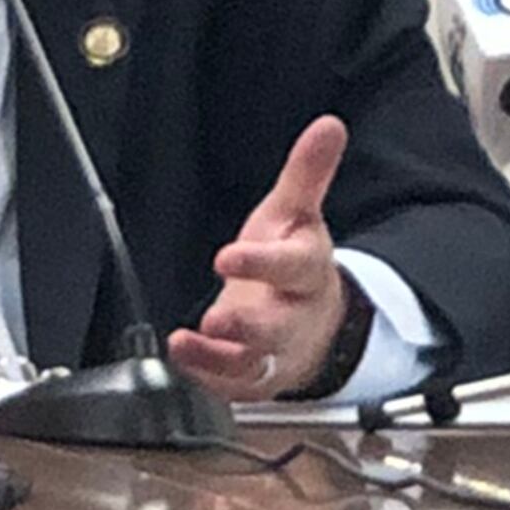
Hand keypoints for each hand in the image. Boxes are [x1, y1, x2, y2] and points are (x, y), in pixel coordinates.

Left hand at [169, 114, 350, 398]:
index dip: (262, 263)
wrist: (317, 326)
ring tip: (189, 343)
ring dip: (222, 357)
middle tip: (217, 319)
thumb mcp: (297, 216)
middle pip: (279, 325)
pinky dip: (208, 376)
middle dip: (248, 325)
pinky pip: (234, 384)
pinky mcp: (255, 378)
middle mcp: (295, 316)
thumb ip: (307, 173)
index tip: (226, 256)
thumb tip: (328, 125)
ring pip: (255, 360)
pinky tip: (181, 357)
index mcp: (308, 272)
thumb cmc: (295, 263)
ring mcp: (276, 352)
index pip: (293, 268)